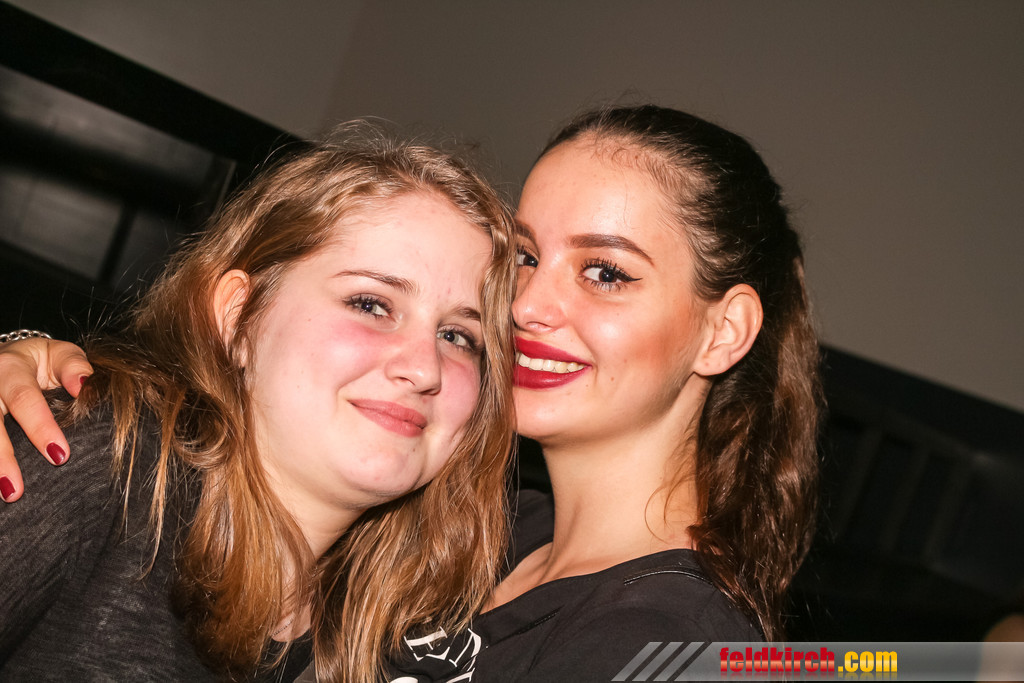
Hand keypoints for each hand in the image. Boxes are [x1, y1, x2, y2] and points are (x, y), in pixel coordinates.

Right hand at [0, 338, 92, 501]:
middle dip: (3, 457)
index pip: (25, 399)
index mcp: (11, 368)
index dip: (40, 428)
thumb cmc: (40, 362)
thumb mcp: (58, 355)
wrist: (5, 358)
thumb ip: (73, 366)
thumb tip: (84, 385)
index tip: (60, 456)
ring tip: (7, 495)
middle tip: (17, 491)